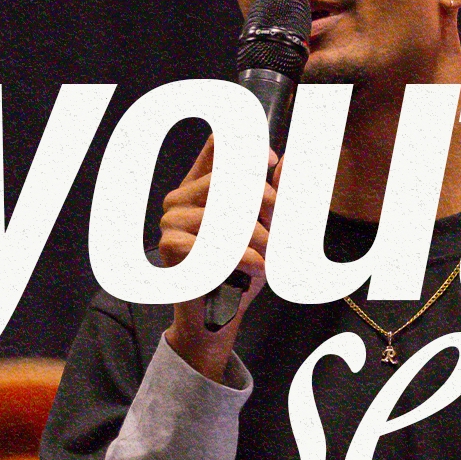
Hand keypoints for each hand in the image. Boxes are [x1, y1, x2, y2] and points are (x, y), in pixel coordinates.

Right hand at [161, 136, 279, 382]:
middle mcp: (182, 195)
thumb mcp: (267, 227)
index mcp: (201, 183)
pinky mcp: (170, 244)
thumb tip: (290, 161)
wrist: (220, 315)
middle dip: (266, 205)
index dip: (250, 148)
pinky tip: (254, 267)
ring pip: (229, 211)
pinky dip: (244, 257)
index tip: (272, 164)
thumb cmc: (242, 269)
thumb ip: (277, 193)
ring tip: (268, 256)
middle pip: (234, 177)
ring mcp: (171, 219)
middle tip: (276, 233)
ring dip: (259, 238)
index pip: (220, 145)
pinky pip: (217, 241)